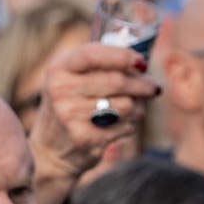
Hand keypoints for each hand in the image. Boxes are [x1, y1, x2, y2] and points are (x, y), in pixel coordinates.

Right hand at [28, 43, 157, 203]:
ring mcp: (69, 116)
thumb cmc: (72, 105)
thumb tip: (141, 64)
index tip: (141, 62)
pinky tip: (120, 124)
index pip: (93, 55)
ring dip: (138, 105)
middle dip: (142, 84)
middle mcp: (59, 91)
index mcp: (58, 70)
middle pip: (117, 81)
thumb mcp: (74, 78)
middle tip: (152, 88)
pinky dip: (130, 123)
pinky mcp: (83, 137)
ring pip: (126, 104)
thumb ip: (102, 64)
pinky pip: (125, 125)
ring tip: (131, 107)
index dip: (122, 56)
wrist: (51, 148)